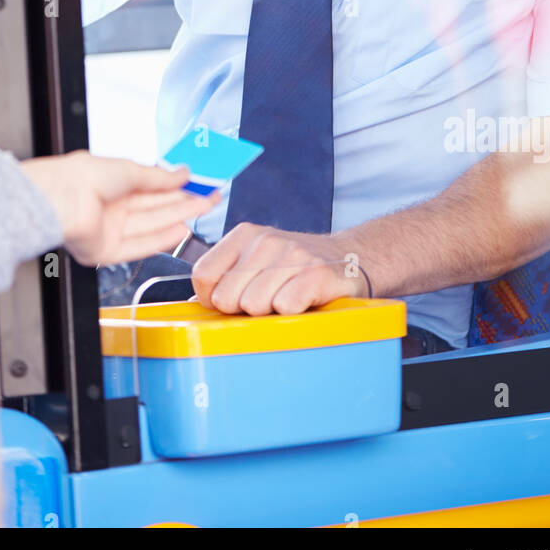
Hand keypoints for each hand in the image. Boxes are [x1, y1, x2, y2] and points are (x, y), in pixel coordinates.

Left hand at [21, 151, 219, 265]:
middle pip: (154, 207)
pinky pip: (138, 246)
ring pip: (150, 225)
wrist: (60, 199)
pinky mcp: (106, 250)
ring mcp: (108, 229)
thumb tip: (184, 173)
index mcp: (112, 182)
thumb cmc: (83, 176)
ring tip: (202, 211)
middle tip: (209, 198)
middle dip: (184, 202)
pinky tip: (180, 231)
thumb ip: (159, 177)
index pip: (151, 187)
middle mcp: (111, 206)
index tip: (199, 184)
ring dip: (178, 219)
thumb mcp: (130, 170)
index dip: (177, 186)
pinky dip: (160, 240)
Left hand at [192, 222, 361, 315]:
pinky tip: (305, 301)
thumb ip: (226, 278)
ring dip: (271, 313)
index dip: (213, 299)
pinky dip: (293, 313)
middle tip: (269, 300)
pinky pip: (285, 306)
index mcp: (244, 235)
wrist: (353, 258)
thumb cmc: (297, 268)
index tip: (233, 301)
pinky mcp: (316, 272)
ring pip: (254, 305)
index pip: (203, 275)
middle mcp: (265, 240)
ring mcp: (292, 254)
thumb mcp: (258, 263)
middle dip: (244, 309)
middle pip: (226, 298)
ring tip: (288, 298)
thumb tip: (196, 302)